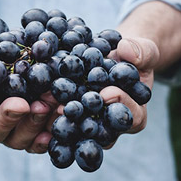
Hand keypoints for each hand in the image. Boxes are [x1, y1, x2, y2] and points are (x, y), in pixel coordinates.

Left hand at [44, 37, 159, 148]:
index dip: (120, 105)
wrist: (114, 57)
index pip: (131, 117)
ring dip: (61, 117)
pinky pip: (61, 117)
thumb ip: (142, 52)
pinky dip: (49, 109)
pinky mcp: (72, 115)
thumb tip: (126, 50)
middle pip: (99, 130)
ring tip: (47, 103)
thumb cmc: (132, 57)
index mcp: (134, 114)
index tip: (107, 92)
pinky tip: (36, 99)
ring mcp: (90, 123)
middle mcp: (110, 125)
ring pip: (77, 128)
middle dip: (83, 118)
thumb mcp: (144, 51)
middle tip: (67, 107)